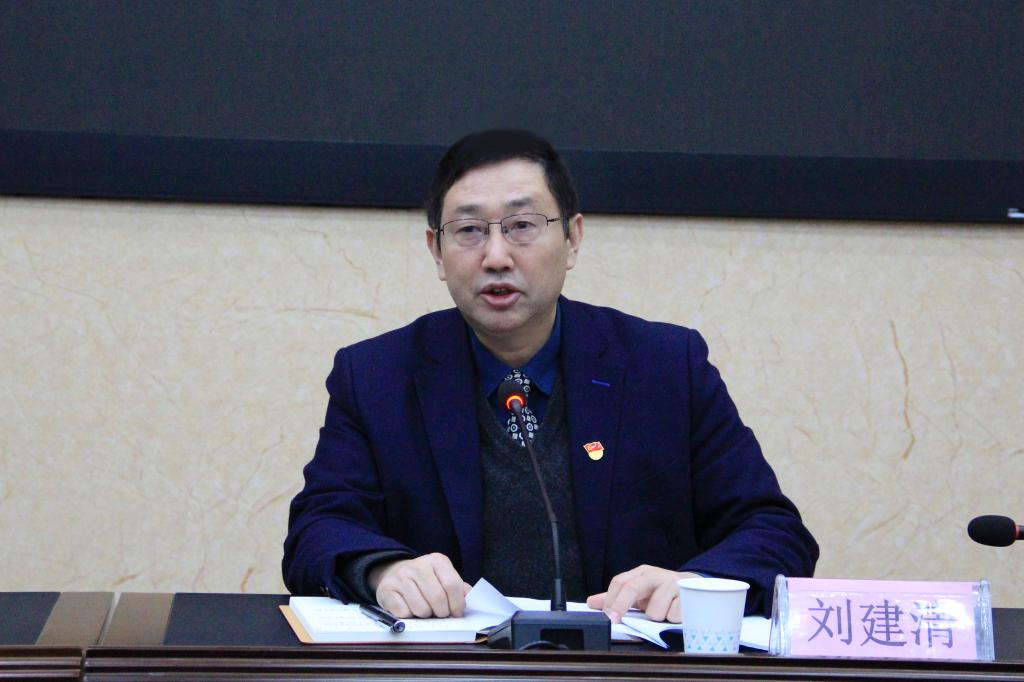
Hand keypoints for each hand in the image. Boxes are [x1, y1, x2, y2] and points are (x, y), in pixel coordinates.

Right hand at [368, 553, 471, 618]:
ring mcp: (401, 577)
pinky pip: (404, 613)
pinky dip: (409, 617)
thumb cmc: (425, 581)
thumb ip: (459, 588)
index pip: (452, 585)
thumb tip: (469, 598)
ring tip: (425, 610)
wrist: (395, 573)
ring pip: (421, 609)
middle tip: (440, 614)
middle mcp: (418, 565)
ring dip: (426, 615)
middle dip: (442, 612)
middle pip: (438, 598)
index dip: (457, 604)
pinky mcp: (387, 590)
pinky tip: (409, 608)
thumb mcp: (444, 578)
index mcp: (437, 561)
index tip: (457, 613)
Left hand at [586, 565, 700, 622]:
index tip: (607, 617)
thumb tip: (592, 603)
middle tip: (616, 621)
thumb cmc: (663, 591)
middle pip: (632, 588)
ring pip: (654, 610)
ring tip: (664, 612)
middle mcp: (656, 575)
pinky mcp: (688, 595)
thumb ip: (617, 597)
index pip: (620, 582)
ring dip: (657, 617)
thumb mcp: (640, 591)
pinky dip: (673, 619)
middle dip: (621, 606)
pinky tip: (677, 612)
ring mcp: (673, 584)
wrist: (696, 587)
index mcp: (642, 573)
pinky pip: (673, 616)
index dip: (611, 600)